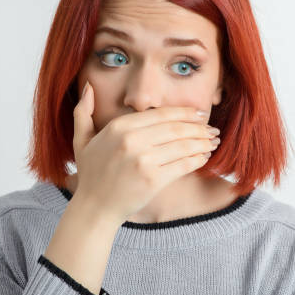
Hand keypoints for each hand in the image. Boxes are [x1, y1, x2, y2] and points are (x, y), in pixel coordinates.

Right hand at [71, 80, 219, 224]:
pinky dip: (197, 159)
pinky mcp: (153, 180)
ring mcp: (143, 160)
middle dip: (199, 127)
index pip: (161, 114)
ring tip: (213, 141)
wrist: (94, 208)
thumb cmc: (91, 174)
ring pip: (183, 145)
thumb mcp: (82, 139)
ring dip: (203, 142)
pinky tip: (205, 157)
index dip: (185, 113)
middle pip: (176, 128)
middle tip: (212, 129)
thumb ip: (83, 111)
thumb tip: (88, 86)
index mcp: (118, 127)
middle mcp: (132, 140)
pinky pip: (183, 164)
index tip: (199, 114)